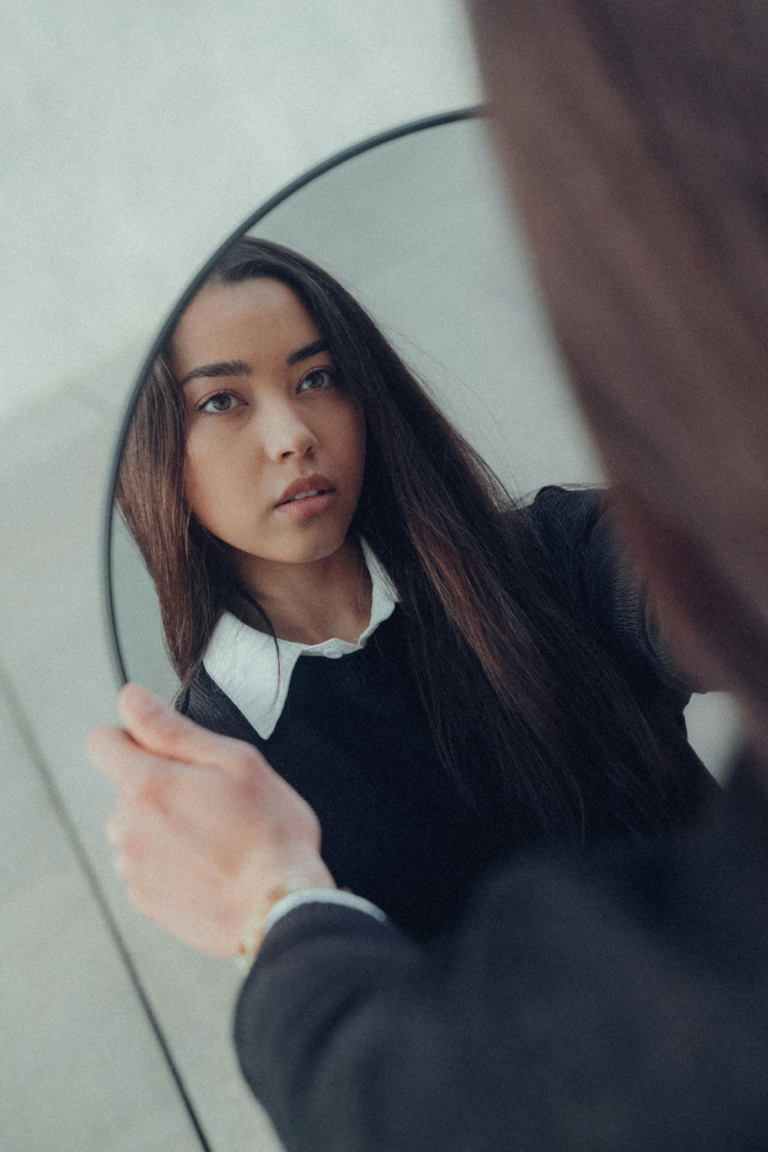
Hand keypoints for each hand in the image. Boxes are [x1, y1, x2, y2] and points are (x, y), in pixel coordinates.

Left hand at [88, 683, 334, 955]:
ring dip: (168, 826)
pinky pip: (149, 865)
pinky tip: (211, 866)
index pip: (103, 741)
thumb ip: (172, 729)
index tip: (172, 752)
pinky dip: (173, 862)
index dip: (136, 736)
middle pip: (128, 786)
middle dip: (163, 785)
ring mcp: (133, 868)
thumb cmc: (269, 834)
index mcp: (146, 786)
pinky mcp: (145, 901)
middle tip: (216, 800)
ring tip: (219, 838)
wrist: (280, 912)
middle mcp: (126, 827)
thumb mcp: (235, 762)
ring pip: (139, 827)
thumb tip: (130, 699)